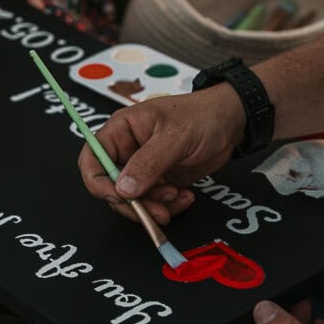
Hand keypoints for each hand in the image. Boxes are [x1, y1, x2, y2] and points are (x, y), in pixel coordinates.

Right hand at [78, 83, 245, 224]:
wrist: (231, 123)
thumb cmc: (202, 115)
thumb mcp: (174, 137)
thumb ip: (148, 163)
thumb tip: (123, 188)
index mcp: (121, 130)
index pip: (92, 159)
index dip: (99, 181)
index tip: (119, 197)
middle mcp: (127, 150)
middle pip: (111, 186)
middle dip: (133, 202)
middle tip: (156, 208)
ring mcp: (143, 168)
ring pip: (133, 200)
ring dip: (154, 206)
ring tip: (177, 196)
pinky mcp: (159, 182)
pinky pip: (153, 203)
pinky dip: (168, 206)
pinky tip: (185, 195)